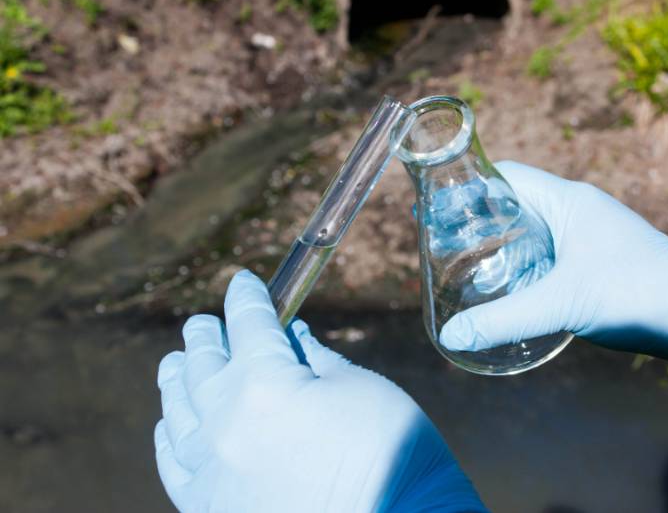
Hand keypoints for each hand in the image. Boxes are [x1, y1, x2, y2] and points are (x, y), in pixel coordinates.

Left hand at [155, 270, 484, 512]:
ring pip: (178, 410)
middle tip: (206, 322)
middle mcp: (225, 424)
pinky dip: (170, 436)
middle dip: (207, 334)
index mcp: (265, 383)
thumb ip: (314, 358)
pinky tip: (170, 424)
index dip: (247, 296)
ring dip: (179, 378)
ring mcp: (212, 471)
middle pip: (203, 362)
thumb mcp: (360, 387)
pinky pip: (174, 465)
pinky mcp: (210, 509)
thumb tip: (291, 337)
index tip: (244, 282)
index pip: (248, 323)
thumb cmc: (391, 453)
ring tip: (177, 362)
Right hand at [440, 161, 667, 371]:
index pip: (505, 176)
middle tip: (442, 242)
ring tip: (465, 266)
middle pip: (513, 203)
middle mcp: (576, 210)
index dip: (467, 187)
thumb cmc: (637, 293)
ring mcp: (588, 234)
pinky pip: (548, 252)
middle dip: (477, 221)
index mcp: (566, 201)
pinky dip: (523, 264)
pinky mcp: (596, 258)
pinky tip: (508, 288)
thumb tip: (452, 337)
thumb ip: (504, 320)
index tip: (435, 207)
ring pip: (531, 230)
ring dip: (501, 245)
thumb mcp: (563, 304)